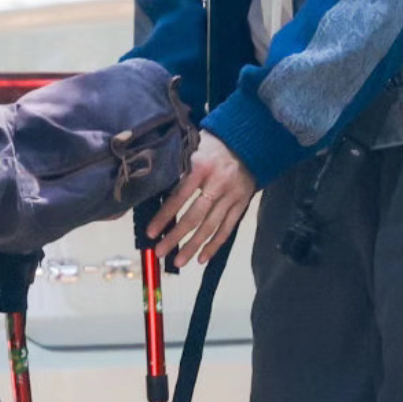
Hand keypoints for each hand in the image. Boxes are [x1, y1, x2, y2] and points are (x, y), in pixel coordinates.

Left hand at [147, 131, 256, 268]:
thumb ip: (179, 165)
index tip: (151, 232)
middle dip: (175, 236)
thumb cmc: (215, 143)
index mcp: (202, 167)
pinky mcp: (242, 204)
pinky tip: (202, 258)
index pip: (179, 196)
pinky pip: (227, 228)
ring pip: (211, 226)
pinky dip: (215, 245)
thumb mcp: (194, 146)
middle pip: (194, 216)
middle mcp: (218, 183)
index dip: (165, 216)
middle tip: (160, 252)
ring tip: (178, 262)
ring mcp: (232, 196)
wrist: (251, 139)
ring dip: (193, 246)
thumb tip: (155, 185)